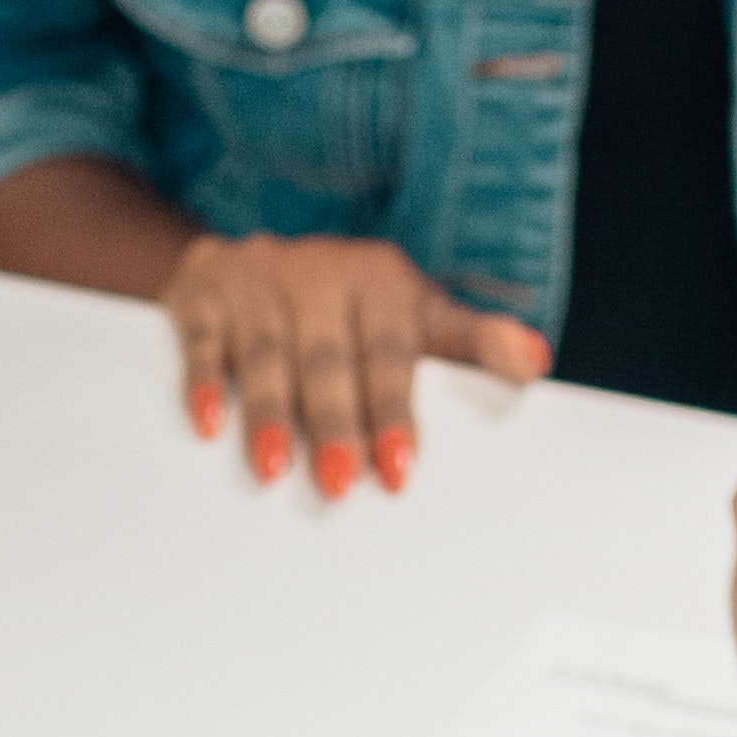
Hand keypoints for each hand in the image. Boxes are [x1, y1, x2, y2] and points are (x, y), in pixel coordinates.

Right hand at [165, 237, 547, 495]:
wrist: (251, 253)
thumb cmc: (349, 302)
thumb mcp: (415, 311)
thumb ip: (473, 340)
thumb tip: (534, 361)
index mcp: (379, 280)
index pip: (389, 352)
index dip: (393, 412)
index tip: (400, 469)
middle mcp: (319, 273)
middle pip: (327, 357)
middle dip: (333, 422)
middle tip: (340, 483)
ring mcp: (258, 280)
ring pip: (265, 353)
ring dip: (268, 412)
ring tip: (274, 470)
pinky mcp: (203, 291)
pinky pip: (202, 338)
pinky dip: (203, 380)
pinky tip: (208, 424)